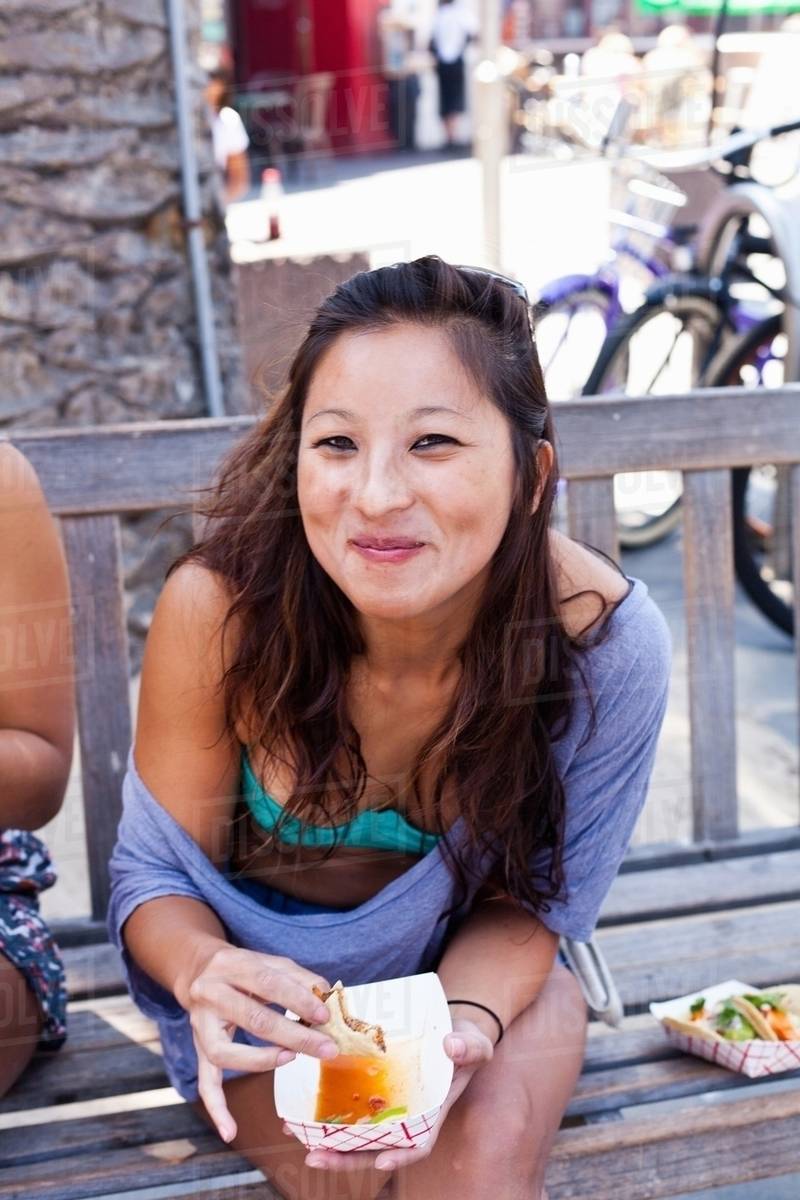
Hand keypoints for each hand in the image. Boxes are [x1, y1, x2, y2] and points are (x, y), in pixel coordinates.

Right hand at [182, 946, 338, 1143]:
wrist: (198, 970)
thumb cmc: (243, 968)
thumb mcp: (267, 961)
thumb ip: (297, 976)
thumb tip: (326, 995)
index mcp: (230, 965)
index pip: (268, 982)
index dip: (298, 1000)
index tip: (325, 1016)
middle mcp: (210, 994)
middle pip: (253, 1019)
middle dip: (294, 1035)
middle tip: (325, 1048)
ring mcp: (200, 1025)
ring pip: (225, 1053)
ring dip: (262, 1061)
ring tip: (291, 1059)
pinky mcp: (198, 1048)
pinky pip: (205, 1081)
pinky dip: (217, 1109)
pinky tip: (230, 1131)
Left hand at [288, 1017, 493, 1173]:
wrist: (451, 1028)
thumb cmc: (465, 1043)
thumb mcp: (475, 1044)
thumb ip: (468, 1047)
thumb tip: (452, 1047)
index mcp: (432, 1113)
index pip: (418, 1144)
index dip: (400, 1157)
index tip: (380, 1162)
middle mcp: (407, 1116)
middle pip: (376, 1147)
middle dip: (346, 1157)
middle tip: (315, 1157)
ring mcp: (388, 1105)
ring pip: (356, 1131)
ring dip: (328, 1138)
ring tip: (297, 1134)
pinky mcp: (374, 1087)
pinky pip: (350, 1103)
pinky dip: (327, 1107)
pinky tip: (302, 1105)